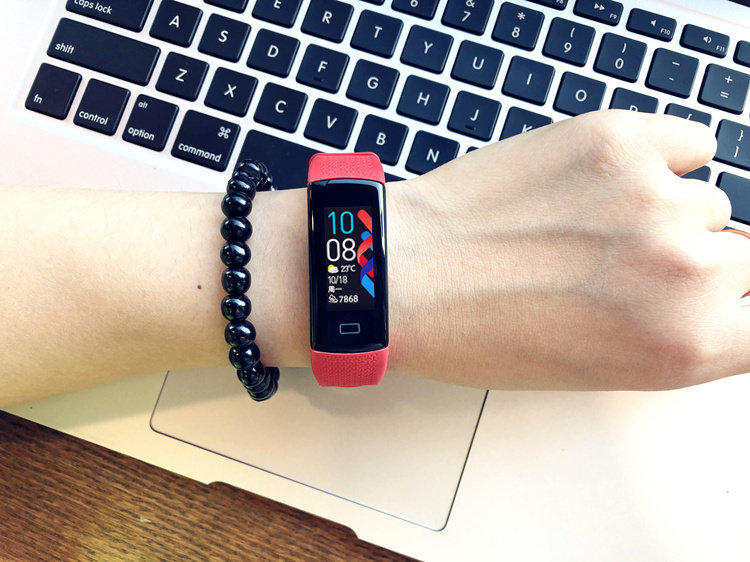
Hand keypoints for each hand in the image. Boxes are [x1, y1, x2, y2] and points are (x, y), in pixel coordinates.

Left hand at [386, 110, 747, 390]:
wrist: (407, 275)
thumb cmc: (481, 332)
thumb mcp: (600, 366)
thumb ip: (679, 332)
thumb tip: (722, 293)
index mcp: (685, 345)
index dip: (739, 308)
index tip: (722, 299)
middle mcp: (684, 269)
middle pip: (741, 256)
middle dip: (692, 265)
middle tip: (627, 266)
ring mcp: (653, 195)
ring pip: (706, 199)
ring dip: (663, 212)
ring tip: (592, 226)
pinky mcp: (618, 138)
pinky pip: (689, 141)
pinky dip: (658, 158)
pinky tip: (607, 182)